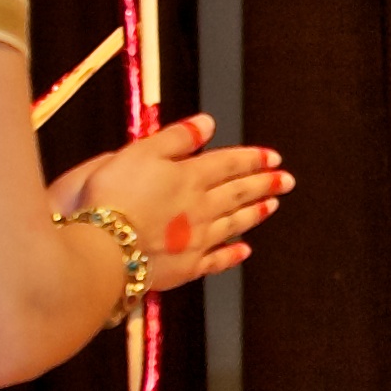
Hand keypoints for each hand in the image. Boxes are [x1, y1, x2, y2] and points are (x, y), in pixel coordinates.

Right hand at [54, 115, 290, 293]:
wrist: (103, 248)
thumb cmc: (113, 195)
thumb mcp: (140, 152)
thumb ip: (176, 137)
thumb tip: (207, 122)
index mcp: (190, 176)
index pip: (229, 163)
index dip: (253, 159)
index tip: (274, 157)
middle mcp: (200, 208)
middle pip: (238, 193)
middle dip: (264, 184)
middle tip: (287, 181)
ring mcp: (196, 240)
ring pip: (234, 224)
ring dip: (254, 213)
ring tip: (272, 206)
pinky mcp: (186, 268)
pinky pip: (217, 260)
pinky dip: (233, 254)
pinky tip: (244, 251)